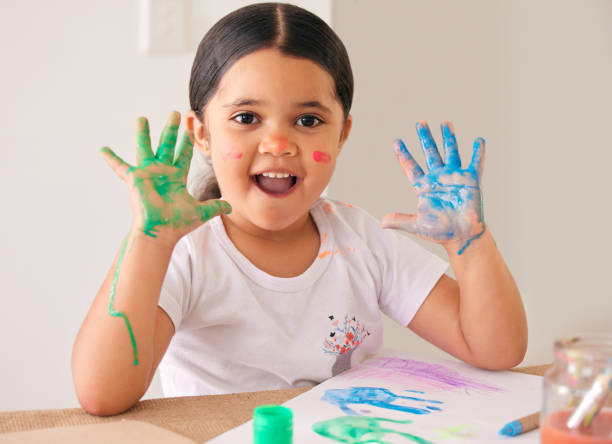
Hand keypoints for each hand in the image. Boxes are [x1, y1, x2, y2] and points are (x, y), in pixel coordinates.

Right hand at [100, 111, 230, 243]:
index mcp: (176, 178)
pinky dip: (111, 159)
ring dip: (144, 133)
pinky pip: (120, 167)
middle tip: (175, 113)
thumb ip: (215, 206)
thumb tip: (231, 207)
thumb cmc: (177, 224)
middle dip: (171, 129)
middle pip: (167, 145)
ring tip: (142, 118)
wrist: (161, 232)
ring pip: (146, 148)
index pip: (183, 155)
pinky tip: (102, 149)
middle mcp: (162, 172)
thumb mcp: (200, 212)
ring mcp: (148, 174)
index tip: (189, 130)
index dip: (187, 143)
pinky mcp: (135, 179)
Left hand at [381, 121, 484, 254]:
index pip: (411, 167)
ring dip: (448, 138)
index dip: (403, 155)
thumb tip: (381, 223)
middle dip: (425, 138)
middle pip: (430, 153)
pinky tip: (479, 140)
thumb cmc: (440, 232)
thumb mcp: (417, 225)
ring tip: (445, 123)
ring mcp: (455, 177)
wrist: (461, 236)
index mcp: (424, 186)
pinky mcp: (471, 180)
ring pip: (451, 152)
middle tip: (420, 123)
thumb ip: (400, 220)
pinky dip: (478, 152)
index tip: (396, 142)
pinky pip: (476, 163)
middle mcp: (439, 178)